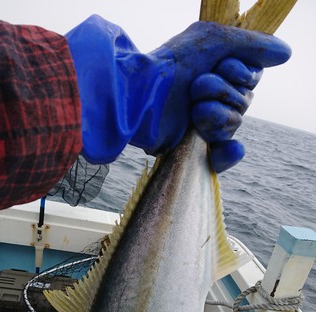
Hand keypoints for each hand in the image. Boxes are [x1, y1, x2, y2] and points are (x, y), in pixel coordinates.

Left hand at [66, 17, 290, 168]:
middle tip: (195, 87)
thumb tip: (286, 53)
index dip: (240, 73)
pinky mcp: (194, 147)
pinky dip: (228, 154)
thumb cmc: (171, 64)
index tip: (218, 65)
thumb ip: (252, 45)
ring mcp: (204, 124)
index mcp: (218, 73)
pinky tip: (226, 149)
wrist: (140, 97)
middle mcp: (214, 98)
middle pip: (245, 100)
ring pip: (235, 123)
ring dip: (214, 112)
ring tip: (191, 109)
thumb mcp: (214, 40)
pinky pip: (225, 156)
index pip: (251, 78)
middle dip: (222, 91)